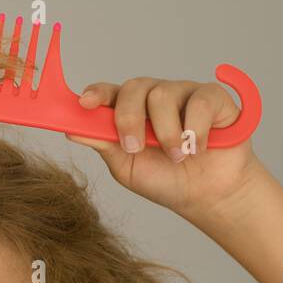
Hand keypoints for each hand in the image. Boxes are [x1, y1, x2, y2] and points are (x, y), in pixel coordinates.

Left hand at [66, 77, 262, 221]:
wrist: (207, 195)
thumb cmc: (166, 180)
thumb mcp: (127, 168)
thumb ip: (103, 145)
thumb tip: (72, 131)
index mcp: (130, 112)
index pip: (109, 93)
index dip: (96, 93)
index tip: (85, 103)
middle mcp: (154, 97)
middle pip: (133, 87)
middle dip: (129, 118)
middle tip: (135, 148)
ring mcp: (182, 94)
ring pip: (163, 94)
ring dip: (167, 133)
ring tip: (176, 157)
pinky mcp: (211, 96)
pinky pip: (198, 101)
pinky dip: (196, 130)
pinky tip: (199, 148)